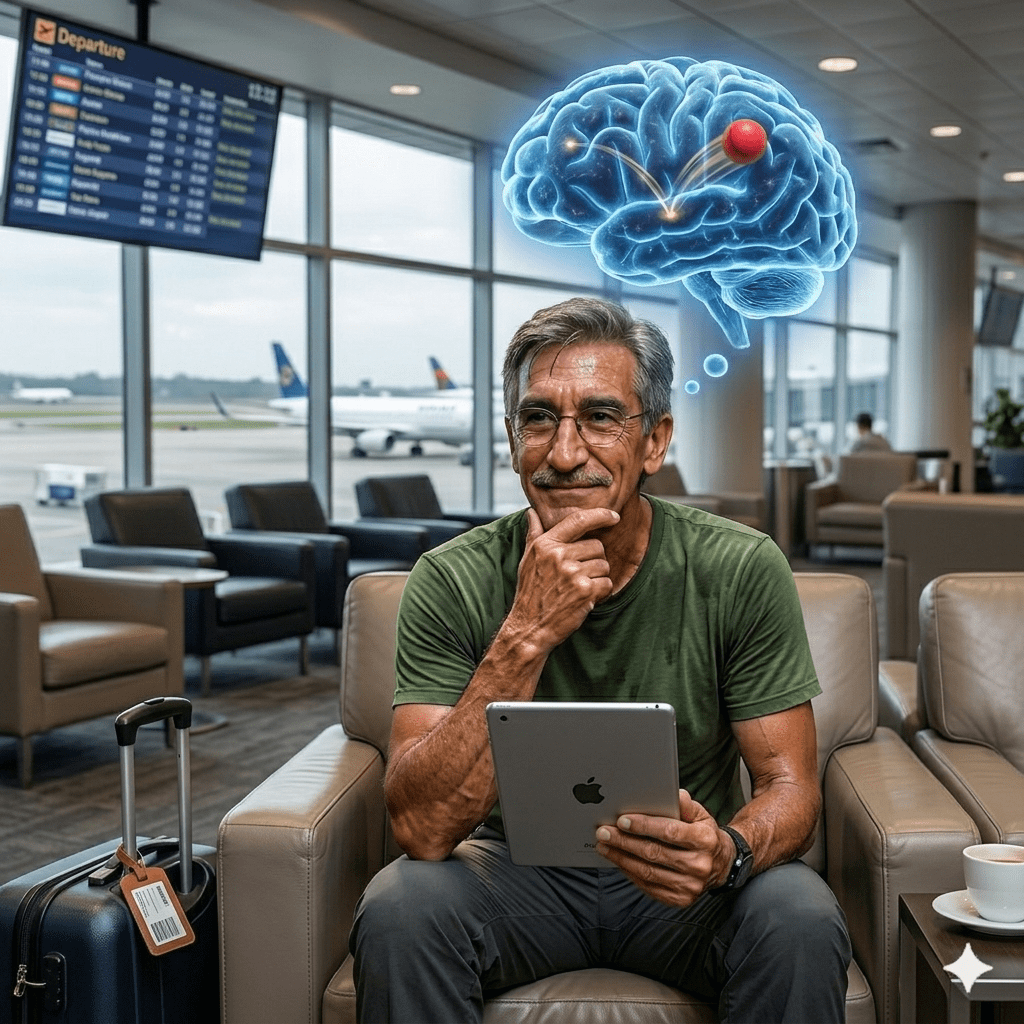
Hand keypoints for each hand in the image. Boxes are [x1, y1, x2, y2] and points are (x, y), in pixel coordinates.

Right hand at [504, 506, 618, 654]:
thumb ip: (533, 533)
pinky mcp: (584, 591)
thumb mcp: (528, 559)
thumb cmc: (530, 593)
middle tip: (578, 575)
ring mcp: (572, 573)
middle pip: (597, 546)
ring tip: (579, 588)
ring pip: (604, 565)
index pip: (578, 520)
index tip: (614, 516)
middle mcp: (559, 556)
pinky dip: (601, 593)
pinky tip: (585, 599)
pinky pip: (607, 584)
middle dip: (594, 560)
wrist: (530, 627)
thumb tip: (531, 512)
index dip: (601, 515)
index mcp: (545, 544)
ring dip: (597, 578)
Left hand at [594, 790, 732, 906]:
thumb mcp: (700, 814)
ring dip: (621, 858)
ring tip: (604, 846)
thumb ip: (685, 804)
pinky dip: (630, 873)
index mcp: (705, 840)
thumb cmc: (703, 834)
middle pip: (654, 853)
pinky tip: (618, 861)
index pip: (670, 832)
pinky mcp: (680, 899)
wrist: (720, 864)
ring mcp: (690, 886)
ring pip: (648, 872)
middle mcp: (699, 865)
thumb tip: (674, 794)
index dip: (644, 826)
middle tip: (603, 832)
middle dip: (624, 841)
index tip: (622, 820)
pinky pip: (649, 887)